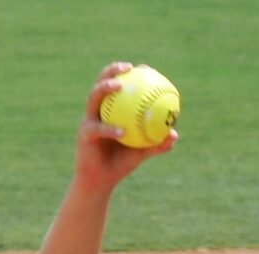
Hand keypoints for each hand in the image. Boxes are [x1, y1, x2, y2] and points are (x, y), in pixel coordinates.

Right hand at [72, 61, 178, 191]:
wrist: (100, 182)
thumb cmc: (120, 164)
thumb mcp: (141, 153)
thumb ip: (157, 143)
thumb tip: (174, 134)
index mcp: (110, 110)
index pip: (118, 85)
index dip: (129, 73)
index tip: (145, 68)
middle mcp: (97, 111)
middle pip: (101, 81)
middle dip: (112, 69)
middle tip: (128, 67)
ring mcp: (88, 120)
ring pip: (94, 97)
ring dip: (105, 87)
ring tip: (119, 85)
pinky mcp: (84, 134)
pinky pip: (98, 128)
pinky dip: (110, 129)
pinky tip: (122, 131)